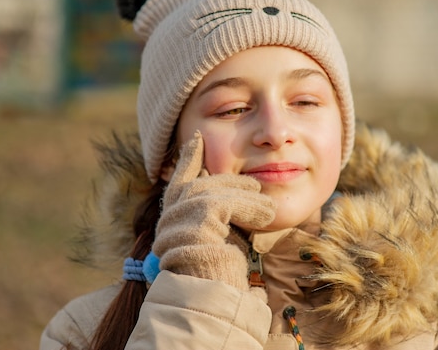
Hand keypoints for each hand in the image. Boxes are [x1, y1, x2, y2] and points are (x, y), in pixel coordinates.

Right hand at [152, 131, 274, 289]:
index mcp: (173, 218)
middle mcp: (169, 216)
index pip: (178, 178)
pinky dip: (249, 207)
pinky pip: (225, 203)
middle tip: (254, 183)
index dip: (187, 157)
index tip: (197, 138)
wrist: (213, 299)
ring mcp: (179, 219)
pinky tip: (266, 215)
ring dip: (245, 196)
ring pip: (213, 190)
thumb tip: (240, 191)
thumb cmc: (220, 274)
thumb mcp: (220, 237)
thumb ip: (221, 214)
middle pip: (198, 182)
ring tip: (268, 208)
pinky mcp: (196, 223)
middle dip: (227, 179)